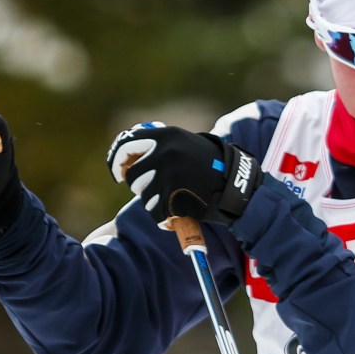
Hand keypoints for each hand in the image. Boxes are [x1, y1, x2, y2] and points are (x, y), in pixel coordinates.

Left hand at [106, 123, 260, 227]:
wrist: (238, 185)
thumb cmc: (211, 165)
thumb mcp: (186, 144)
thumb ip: (159, 146)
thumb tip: (127, 157)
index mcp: (166, 135)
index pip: (126, 145)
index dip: (116, 160)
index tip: (116, 173)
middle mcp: (164, 152)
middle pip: (133, 176)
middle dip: (141, 187)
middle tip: (156, 190)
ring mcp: (168, 175)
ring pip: (143, 196)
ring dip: (156, 202)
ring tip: (176, 199)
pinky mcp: (173, 197)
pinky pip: (156, 212)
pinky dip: (165, 218)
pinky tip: (179, 214)